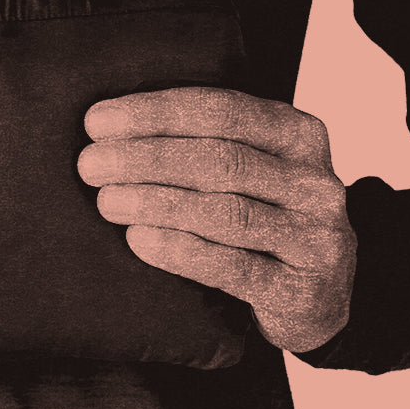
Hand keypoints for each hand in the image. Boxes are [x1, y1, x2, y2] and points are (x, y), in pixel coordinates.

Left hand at [77, 87, 355, 351]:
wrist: (319, 298)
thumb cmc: (264, 218)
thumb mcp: (250, 169)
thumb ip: (200, 143)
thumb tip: (108, 130)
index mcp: (297, 135)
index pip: (221, 110)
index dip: (155, 113)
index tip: (97, 122)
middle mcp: (313, 182)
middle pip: (220, 159)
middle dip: (145, 158)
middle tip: (90, 164)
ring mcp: (313, 238)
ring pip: (225, 212)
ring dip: (155, 203)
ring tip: (106, 200)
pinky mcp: (299, 290)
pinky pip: (232, 267)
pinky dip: (180, 250)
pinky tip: (138, 239)